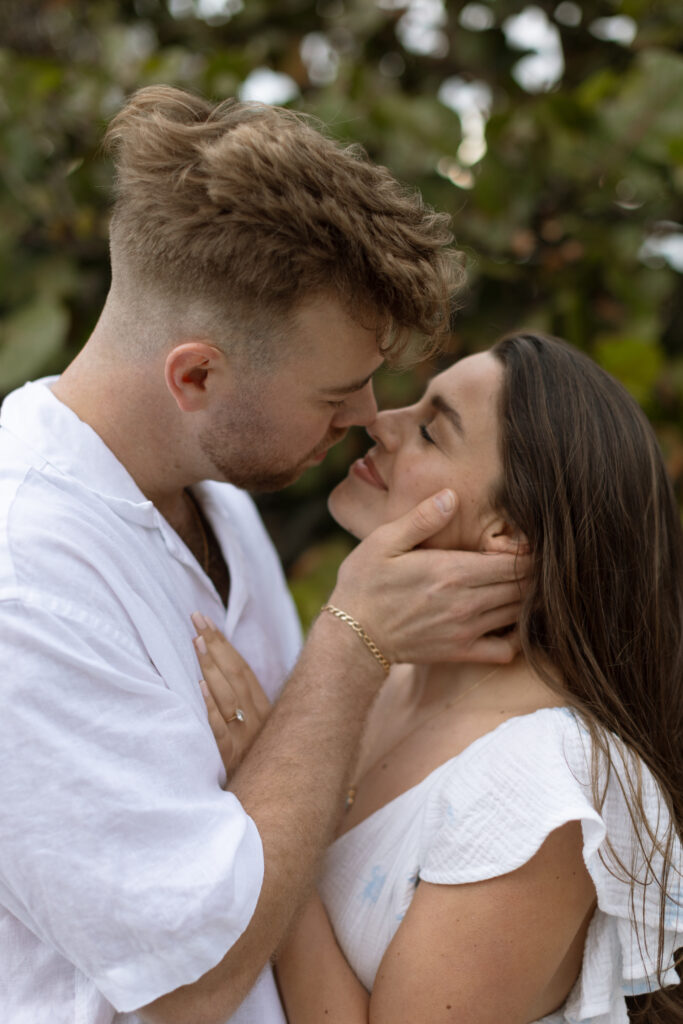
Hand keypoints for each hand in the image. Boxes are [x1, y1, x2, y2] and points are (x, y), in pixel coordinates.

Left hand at [191, 613, 270, 777]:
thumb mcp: (259, 737)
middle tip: (195, 619)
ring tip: (196, 642)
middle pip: (235, 676)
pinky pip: (220, 731)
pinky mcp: (232, 760)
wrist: (273, 806)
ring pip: (227, 697)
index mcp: (263, 711)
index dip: (224, 644)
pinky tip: (199, 688)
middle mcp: (256, 721)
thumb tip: (222, 678)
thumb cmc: (260, 768)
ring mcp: (245, 740)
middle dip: (214, 644)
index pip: (242, 669)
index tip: (206, 621)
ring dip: (211, 668)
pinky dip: (211, 708)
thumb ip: (245, 710)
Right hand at [330, 490, 528, 665]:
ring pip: (519, 613)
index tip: (525, 544)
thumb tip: (451, 496)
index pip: (513, 561)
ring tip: (521, 585)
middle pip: (522, 586)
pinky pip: (506, 650)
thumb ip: (421, 518)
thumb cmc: (364, 584)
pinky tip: (507, 622)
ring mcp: (466, 630)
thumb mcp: (383, 542)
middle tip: (528, 563)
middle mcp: (467, 601)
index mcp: (453, 571)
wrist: (352, 636)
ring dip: (527, 599)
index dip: (527, 552)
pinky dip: (517, 637)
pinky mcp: (461, 652)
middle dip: (531, 574)